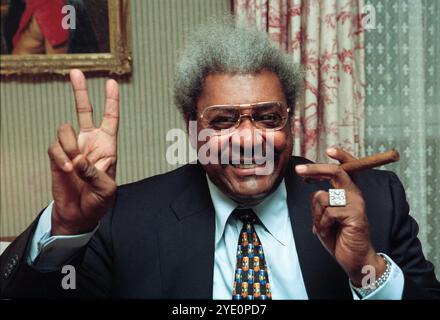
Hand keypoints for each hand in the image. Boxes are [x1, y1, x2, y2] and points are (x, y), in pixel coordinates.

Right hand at [48, 69, 118, 234]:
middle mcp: (89, 142)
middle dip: (80, 91)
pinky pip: (54, 147)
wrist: (79, 214)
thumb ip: (96, 173)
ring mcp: (72, 147)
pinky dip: (60, 158)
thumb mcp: (107, 190)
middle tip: (76, 72)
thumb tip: (79, 159)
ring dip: (70, 146)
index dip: (112, 101)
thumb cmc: (98, 201)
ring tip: (74, 166)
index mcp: (107, 146)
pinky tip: (66, 170)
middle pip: (84, 111)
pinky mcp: (57, 156)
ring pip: (65, 129)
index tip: (112, 82)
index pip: (110, 119)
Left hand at [295, 148, 385, 285]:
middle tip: (298, 170)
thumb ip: (321, 200)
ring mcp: (357, 204)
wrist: (353, 258)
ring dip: (316, 214)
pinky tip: (329, 231)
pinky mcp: (356, 215)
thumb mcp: (325, 214)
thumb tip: (312, 188)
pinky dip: (322, 224)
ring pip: (323, 196)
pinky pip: (328, 212)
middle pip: (335, 172)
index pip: (348, 168)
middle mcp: (355, 194)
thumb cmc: (338, 235)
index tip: (329, 149)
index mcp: (348, 191)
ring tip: (324, 226)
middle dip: (315, 169)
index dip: (341, 156)